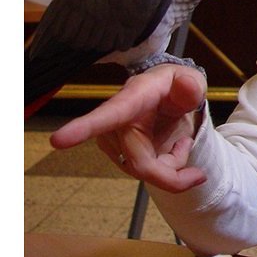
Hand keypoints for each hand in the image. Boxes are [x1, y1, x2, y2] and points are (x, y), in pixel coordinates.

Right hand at [50, 64, 207, 192]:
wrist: (170, 96)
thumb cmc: (176, 86)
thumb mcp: (190, 80)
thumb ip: (191, 84)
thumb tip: (188, 86)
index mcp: (131, 99)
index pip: (106, 116)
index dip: (83, 128)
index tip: (58, 140)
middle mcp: (116, 122)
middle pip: (140, 164)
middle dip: (173, 174)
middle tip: (198, 175)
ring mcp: (114, 141)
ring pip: (146, 171)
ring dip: (172, 166)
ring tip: (183, 142)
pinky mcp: (120, 155)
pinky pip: (146, 174)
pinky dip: (167, 170)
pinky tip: (173, 149)